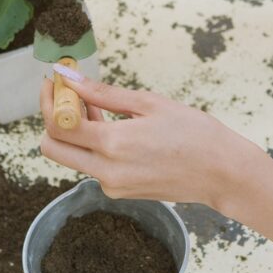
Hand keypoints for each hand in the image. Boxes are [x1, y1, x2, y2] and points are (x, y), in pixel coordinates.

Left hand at [39, 66, 268, 213]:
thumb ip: (105, 94)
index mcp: (114, 144)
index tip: (54, 83)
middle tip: (69, 96)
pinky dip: (95, 146)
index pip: (58, 126)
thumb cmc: (194, 133)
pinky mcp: (120, 192)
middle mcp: (107, 171)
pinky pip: (94, 166)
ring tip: (100, 106)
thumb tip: (71, 80)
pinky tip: (117, 129)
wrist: (223, 172)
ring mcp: (113, 186)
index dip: (49, 101)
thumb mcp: (149, 104)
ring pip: (73, 157)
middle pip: (52, 149)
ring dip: (76, 131)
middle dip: (53, 120)